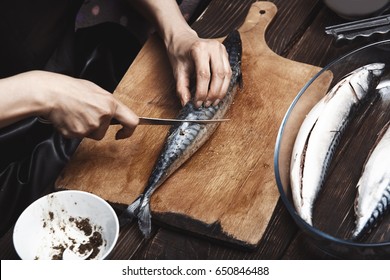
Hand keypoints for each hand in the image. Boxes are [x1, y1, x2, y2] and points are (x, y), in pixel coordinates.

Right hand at [0, 71, 138, 139]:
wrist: (49, 93)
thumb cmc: (69, 88)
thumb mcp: (95, 90)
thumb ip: (106, 103)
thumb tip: (113, 113)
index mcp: (110, 103)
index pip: (132, 121)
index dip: (129, 131)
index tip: (122, 133)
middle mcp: (103, 115)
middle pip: (104, 131)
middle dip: (96, 127)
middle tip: (83, 114)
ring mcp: (91, 126)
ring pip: (91, 134)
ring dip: (84, 128)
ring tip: (74, 114)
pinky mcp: (78, 133)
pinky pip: (78, 136)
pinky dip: (72, 130)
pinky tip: (67, 118)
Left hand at [166, 29, 231, 107]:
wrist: (182, 39)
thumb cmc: (179, 53)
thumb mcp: (177, 71)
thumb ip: (182, 88)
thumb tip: (186, 104)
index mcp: (199, 49)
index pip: (204, 75)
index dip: (202, 92)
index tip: (197, 103)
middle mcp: (213, 47)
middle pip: (218, 75)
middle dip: (213, 93)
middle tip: (206, 104)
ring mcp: (221, 49)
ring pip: (227, 75)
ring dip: (221, 91)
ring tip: (213, 102)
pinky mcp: (225, 53)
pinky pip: (228, 72)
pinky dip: (224, 85)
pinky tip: (217, 93)